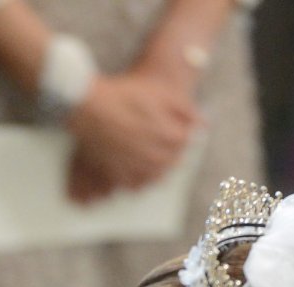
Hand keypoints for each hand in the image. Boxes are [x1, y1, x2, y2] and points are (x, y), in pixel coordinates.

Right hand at [64, 71, 200, 201]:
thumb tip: (203, 124)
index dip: (182, 132)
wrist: (90, 108)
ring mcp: (137, 169)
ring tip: (153, 156)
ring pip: (157, 176)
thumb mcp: (159, 93)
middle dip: (172, 151)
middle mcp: (155, 157)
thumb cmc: (124, 95)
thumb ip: (184, 109)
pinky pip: (136, 186)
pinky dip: (141, 181)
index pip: (185, 141)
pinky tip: (139, 171)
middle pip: (172, 161)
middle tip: (164, 141)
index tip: (177, 127)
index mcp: (169, 137)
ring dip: (159, 167)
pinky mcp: (119, 176)